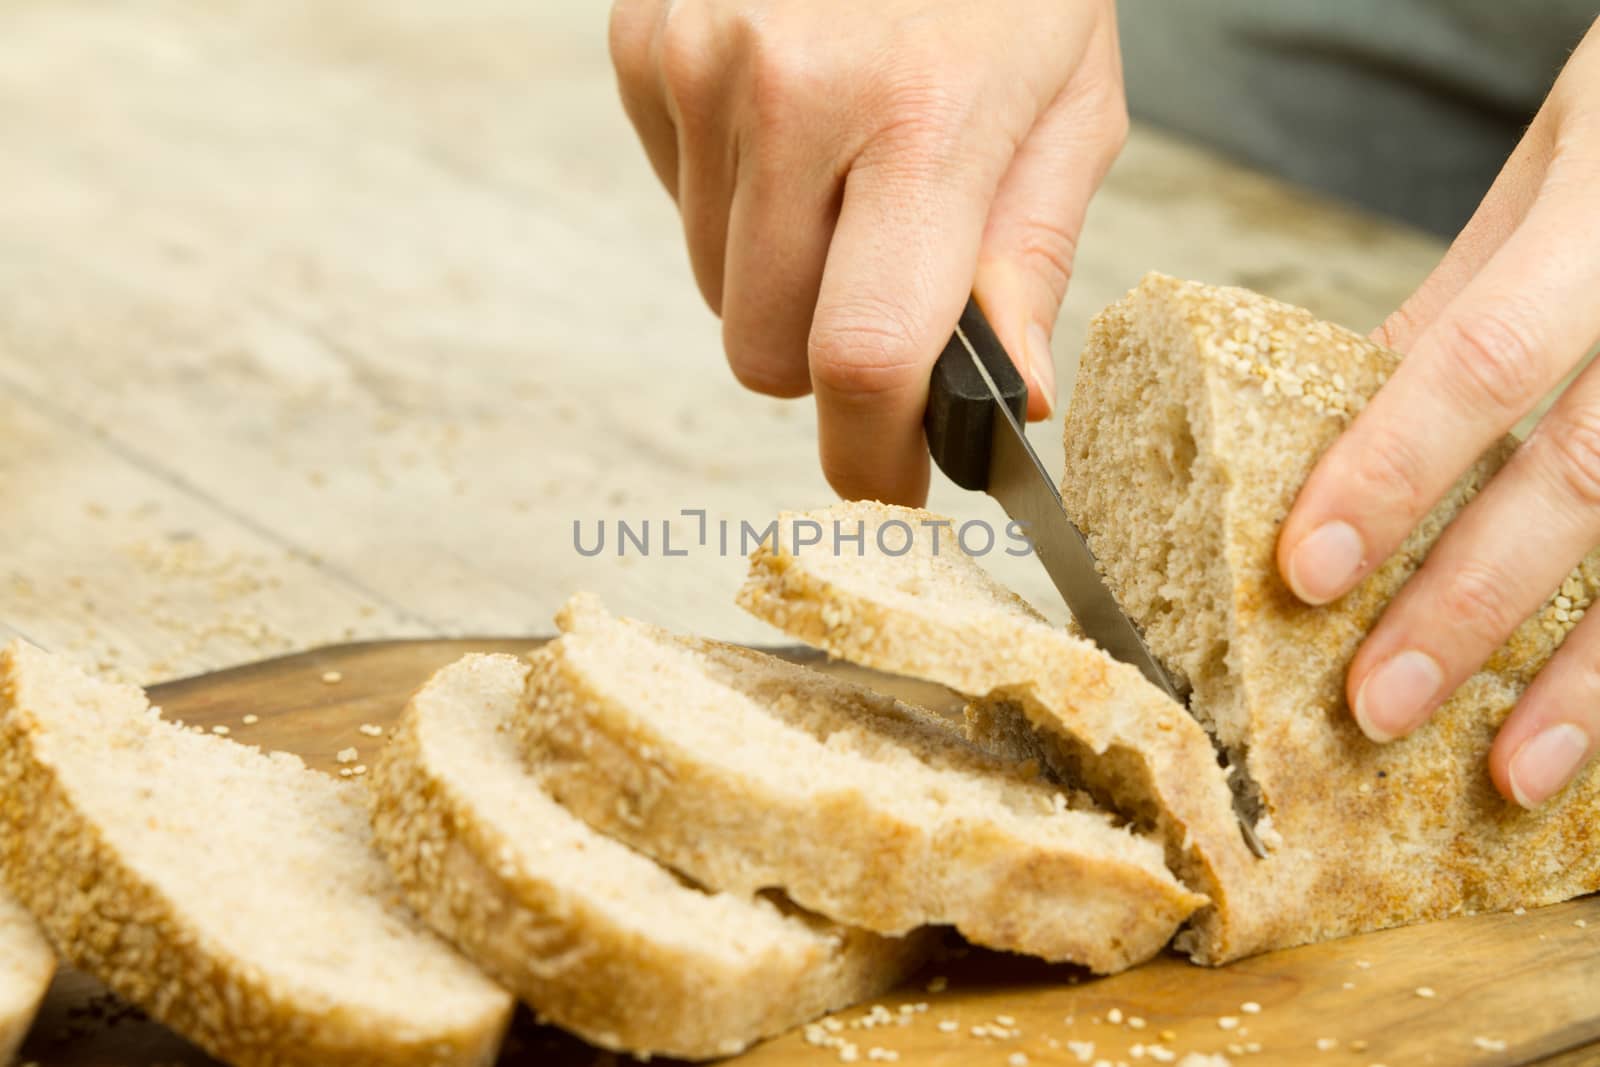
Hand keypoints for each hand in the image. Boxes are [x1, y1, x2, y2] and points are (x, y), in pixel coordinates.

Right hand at [609, 0, 1126, 502]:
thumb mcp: (1069, 100)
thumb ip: (1029, 260)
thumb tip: (1004, 401)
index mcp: (925, 119)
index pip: (867, 357)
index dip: (868, 455)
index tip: (885, 483)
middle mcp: (793, 94)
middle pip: (763, 351)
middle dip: (822, 360)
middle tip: (881, 296)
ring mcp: (700, 64)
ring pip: (715, 285)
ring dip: (779, 273)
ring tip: (844, 174)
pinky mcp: (646, 45)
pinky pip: (676, 199)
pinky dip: (734, 196)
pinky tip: (791, 119)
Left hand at [1276, 18, 1599, 807]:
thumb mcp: (1555, 173)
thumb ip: (1467, 295)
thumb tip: (1353, 408)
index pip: (1480, 360)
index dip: (1392, 471)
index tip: (1306, 570)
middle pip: (1581, 476)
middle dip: (1469, 605)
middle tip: (1374, 706)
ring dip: (1588, 674)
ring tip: (1511, 769)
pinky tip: (1598, 730)